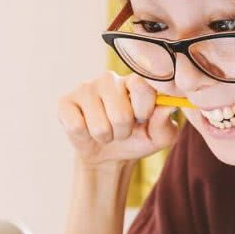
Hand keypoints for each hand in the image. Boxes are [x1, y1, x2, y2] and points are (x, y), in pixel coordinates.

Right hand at [58, 71, 179, 168]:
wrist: (109, 154)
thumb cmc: (138, 139)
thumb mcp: (160, 137)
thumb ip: (165, 124)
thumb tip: (168, 106)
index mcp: (135, 81)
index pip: (142, 87)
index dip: (144, 111)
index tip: (143, 119)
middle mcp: (110, 78)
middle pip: (120, 115)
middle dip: (124, 132)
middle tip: (122, 130)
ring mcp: (86, 88)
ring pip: (99, 126)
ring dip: (106, 137)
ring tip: (107, 131)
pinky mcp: (65, 102)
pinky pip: (77, 127)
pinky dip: (85, 137)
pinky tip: (87, 129)